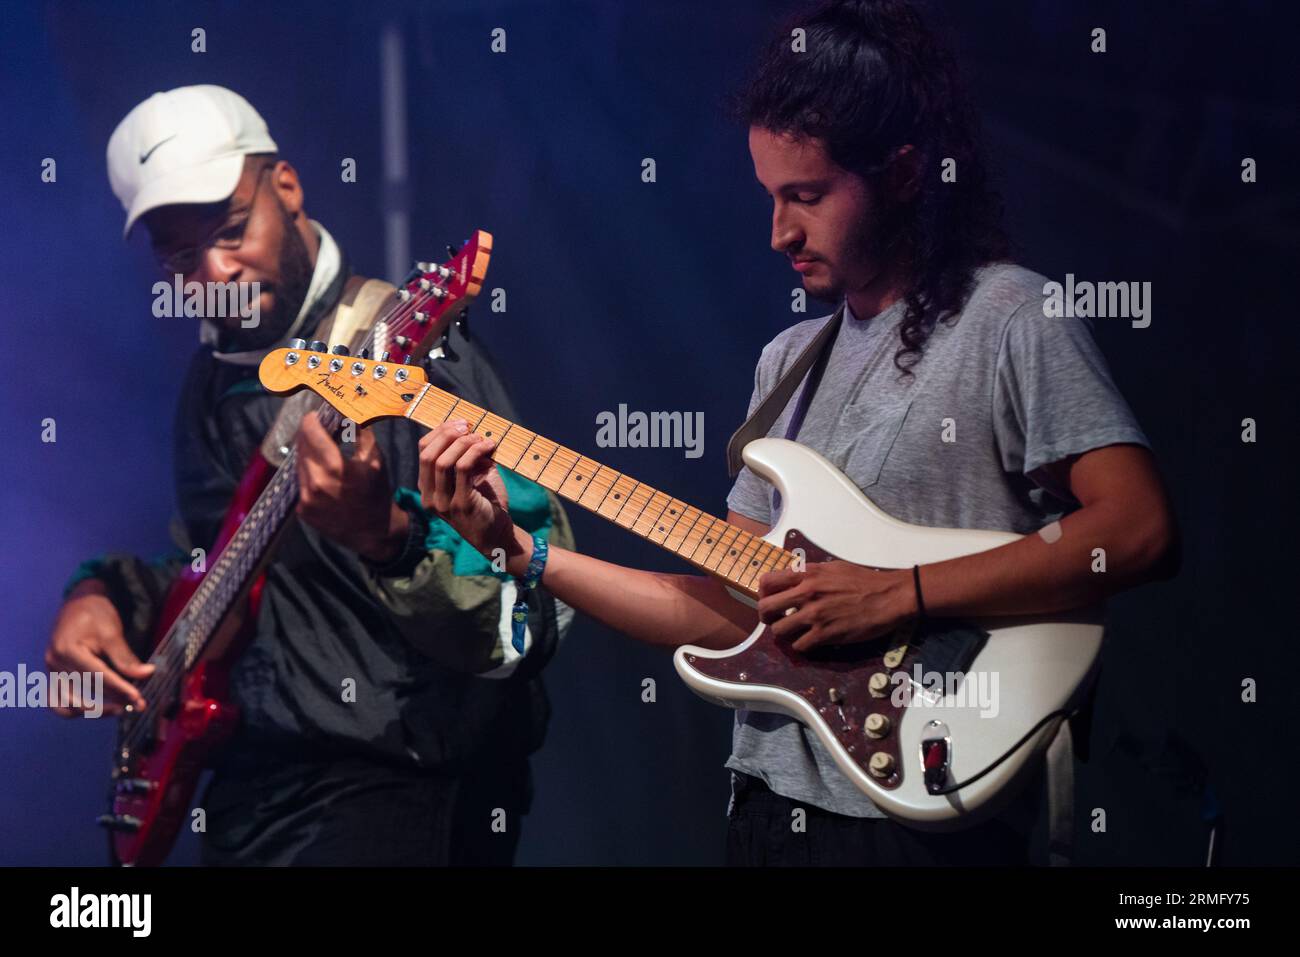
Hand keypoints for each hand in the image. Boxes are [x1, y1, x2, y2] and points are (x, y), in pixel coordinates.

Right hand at [45, 579, 154, 716]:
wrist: (79, 603)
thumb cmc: (95, 614)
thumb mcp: (112, 632)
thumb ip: (126, 657)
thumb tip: (147, 674)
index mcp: (68, 650)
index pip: (97, 677)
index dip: (119, 689)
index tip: (138, 699)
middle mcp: (55, 663)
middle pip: (84, 692)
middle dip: (112, 702)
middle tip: (137, 706)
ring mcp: (52, 671)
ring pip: (67, 704)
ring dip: (94, 711)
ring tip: (119, 709)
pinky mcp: (55, 676)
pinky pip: (59, 701)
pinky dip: (78, 708)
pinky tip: (100, 708)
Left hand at [295, 412, 408, 561]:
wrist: (374, 531)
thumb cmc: (377, 492)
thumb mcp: (375, 460)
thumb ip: (360, 433)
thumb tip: (346, 413)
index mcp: (335, 467)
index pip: (310, 432)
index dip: (311, 420)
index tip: (316, 415)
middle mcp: (316, 482)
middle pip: (301, 446)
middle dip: (309, 435)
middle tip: (318, 429)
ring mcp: (306, 498)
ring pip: (299, 464)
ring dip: (308, 454)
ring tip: (322, 452)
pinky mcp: (302, 510)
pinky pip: (301, 482)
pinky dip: (309, 474)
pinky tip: (323, 475)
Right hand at [417, 421, 528, 573]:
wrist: (498, 535)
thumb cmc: (486, 503)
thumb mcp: (474, 476)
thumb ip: (469, 456)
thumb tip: (472, 430)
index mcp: (428, 488)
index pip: (423, 451)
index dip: (440, 432)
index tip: (460, 423)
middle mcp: (430, 496)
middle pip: (428, 454)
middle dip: (448, 434)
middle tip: (468, 425)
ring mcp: (443, 503)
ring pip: (443, 461)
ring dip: (464, 443)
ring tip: (481, 438)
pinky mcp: (461, 505)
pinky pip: (463, 470)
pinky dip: (476, 452)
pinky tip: (489, 447)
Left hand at [756, 561, 916, 652]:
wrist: (889, 596)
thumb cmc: (864, 580)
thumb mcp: (832, 568)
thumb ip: (810, 573)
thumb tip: (794, 580)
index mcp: (807, 574)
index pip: (767, 582)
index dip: (763, 593)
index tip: (770, 600)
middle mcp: (806, 593)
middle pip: (765, 608)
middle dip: (767, 617)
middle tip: (776, 620)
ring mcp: (814, 615)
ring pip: (779, 631)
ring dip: (784, 634)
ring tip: (794, 632)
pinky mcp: (825, 634)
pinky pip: (799, 645)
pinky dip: (801, 645)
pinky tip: (810, 641)